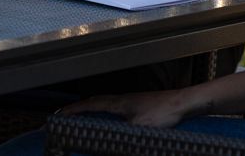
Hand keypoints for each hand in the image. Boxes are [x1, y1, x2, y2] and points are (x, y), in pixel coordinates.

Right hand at [58, 88, 202, 129]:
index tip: (60, 114)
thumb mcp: (140, 129)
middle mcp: (122, 100)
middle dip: (79, 109)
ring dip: (92, 109)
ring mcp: (131, 101)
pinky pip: (115, 107)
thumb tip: (108, 145)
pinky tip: (111, 120)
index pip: (90, 105)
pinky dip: (106, 112)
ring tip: (83, 117)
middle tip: (67, 115)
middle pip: (95, 102)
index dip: (74, 110)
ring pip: (105, 104)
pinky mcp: (140, 106)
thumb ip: (122, 137)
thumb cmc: (164, 111)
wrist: (184, 103)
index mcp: (118, 103)